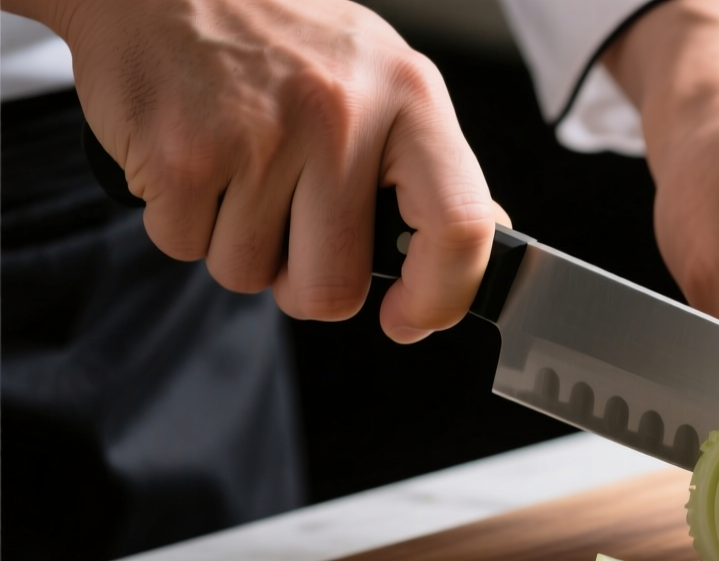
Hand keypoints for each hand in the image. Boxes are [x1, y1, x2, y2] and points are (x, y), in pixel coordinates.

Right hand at [9, 0, 499, 340]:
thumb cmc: (281, 36)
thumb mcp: (381, 78)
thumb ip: (429, 163)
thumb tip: (489, 235)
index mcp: (410, 97)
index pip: (461, 225)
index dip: (441, 297)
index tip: (410, 319)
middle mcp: (342, 115)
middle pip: (334, 287)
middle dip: (305, 283)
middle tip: (290, 227)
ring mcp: (259, 135)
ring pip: (251, 276)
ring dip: (238, 245)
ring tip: (237, 170)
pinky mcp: (181, 153)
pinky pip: (186, 247)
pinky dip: (182, 221)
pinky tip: (193, 159)